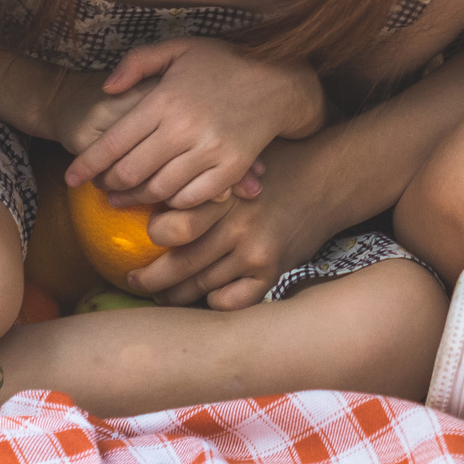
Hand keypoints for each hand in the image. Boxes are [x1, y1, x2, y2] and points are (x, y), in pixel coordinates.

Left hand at [62, 37, 325, 208]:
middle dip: (108, 186)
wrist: (280, 81)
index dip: (86, 166)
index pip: (112, 144)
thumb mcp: (179, 48)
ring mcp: (210, 150)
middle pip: (130, 173)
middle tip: (100, 189)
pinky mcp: (232, 168)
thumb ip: (137, 63)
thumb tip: (108, 89)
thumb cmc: (226, 63)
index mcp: (165, 99)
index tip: (71, 178)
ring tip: (124, 199)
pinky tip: (164, 200)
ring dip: (136, 200)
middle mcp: (184, 128)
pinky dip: (173, 204)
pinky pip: (193, 198)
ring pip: (159, 190)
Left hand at [129, 156, 348, 309]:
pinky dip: (214, 303)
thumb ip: (201, 176)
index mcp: (222, 195)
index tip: (141, 239)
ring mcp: (255, 251)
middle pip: (177, 266)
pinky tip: (206, 296)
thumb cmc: (274, 166)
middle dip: (148, 280)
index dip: (151, 238)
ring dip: (175, 296)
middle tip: (135, 280)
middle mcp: (237, 225)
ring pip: (199, 288)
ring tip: (162, 294)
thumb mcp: (236, 160)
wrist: (329, 180)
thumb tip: (144, 183)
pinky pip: (230, 302)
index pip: (171, 228)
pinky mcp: (271, 271)